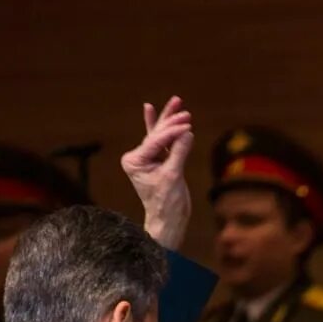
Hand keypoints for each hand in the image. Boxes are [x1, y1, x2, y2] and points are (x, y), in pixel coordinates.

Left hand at [122, 97, 194, 248]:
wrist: (168, 220)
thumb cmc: (168, 203)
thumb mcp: (173, 177)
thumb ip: (179, 153)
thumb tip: (187, 132)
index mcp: (134, 161)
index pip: (155, 141)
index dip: (172, 132)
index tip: (188, 125)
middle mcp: (137, 157)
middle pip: (155, 134)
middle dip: (170, 121)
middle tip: (184, 109)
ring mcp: (146, 158)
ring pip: (160, 135)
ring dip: (169, 119)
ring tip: (177, 101)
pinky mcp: (157, 161)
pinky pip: (162, 141)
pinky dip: (164, 128)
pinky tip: (151, 108)